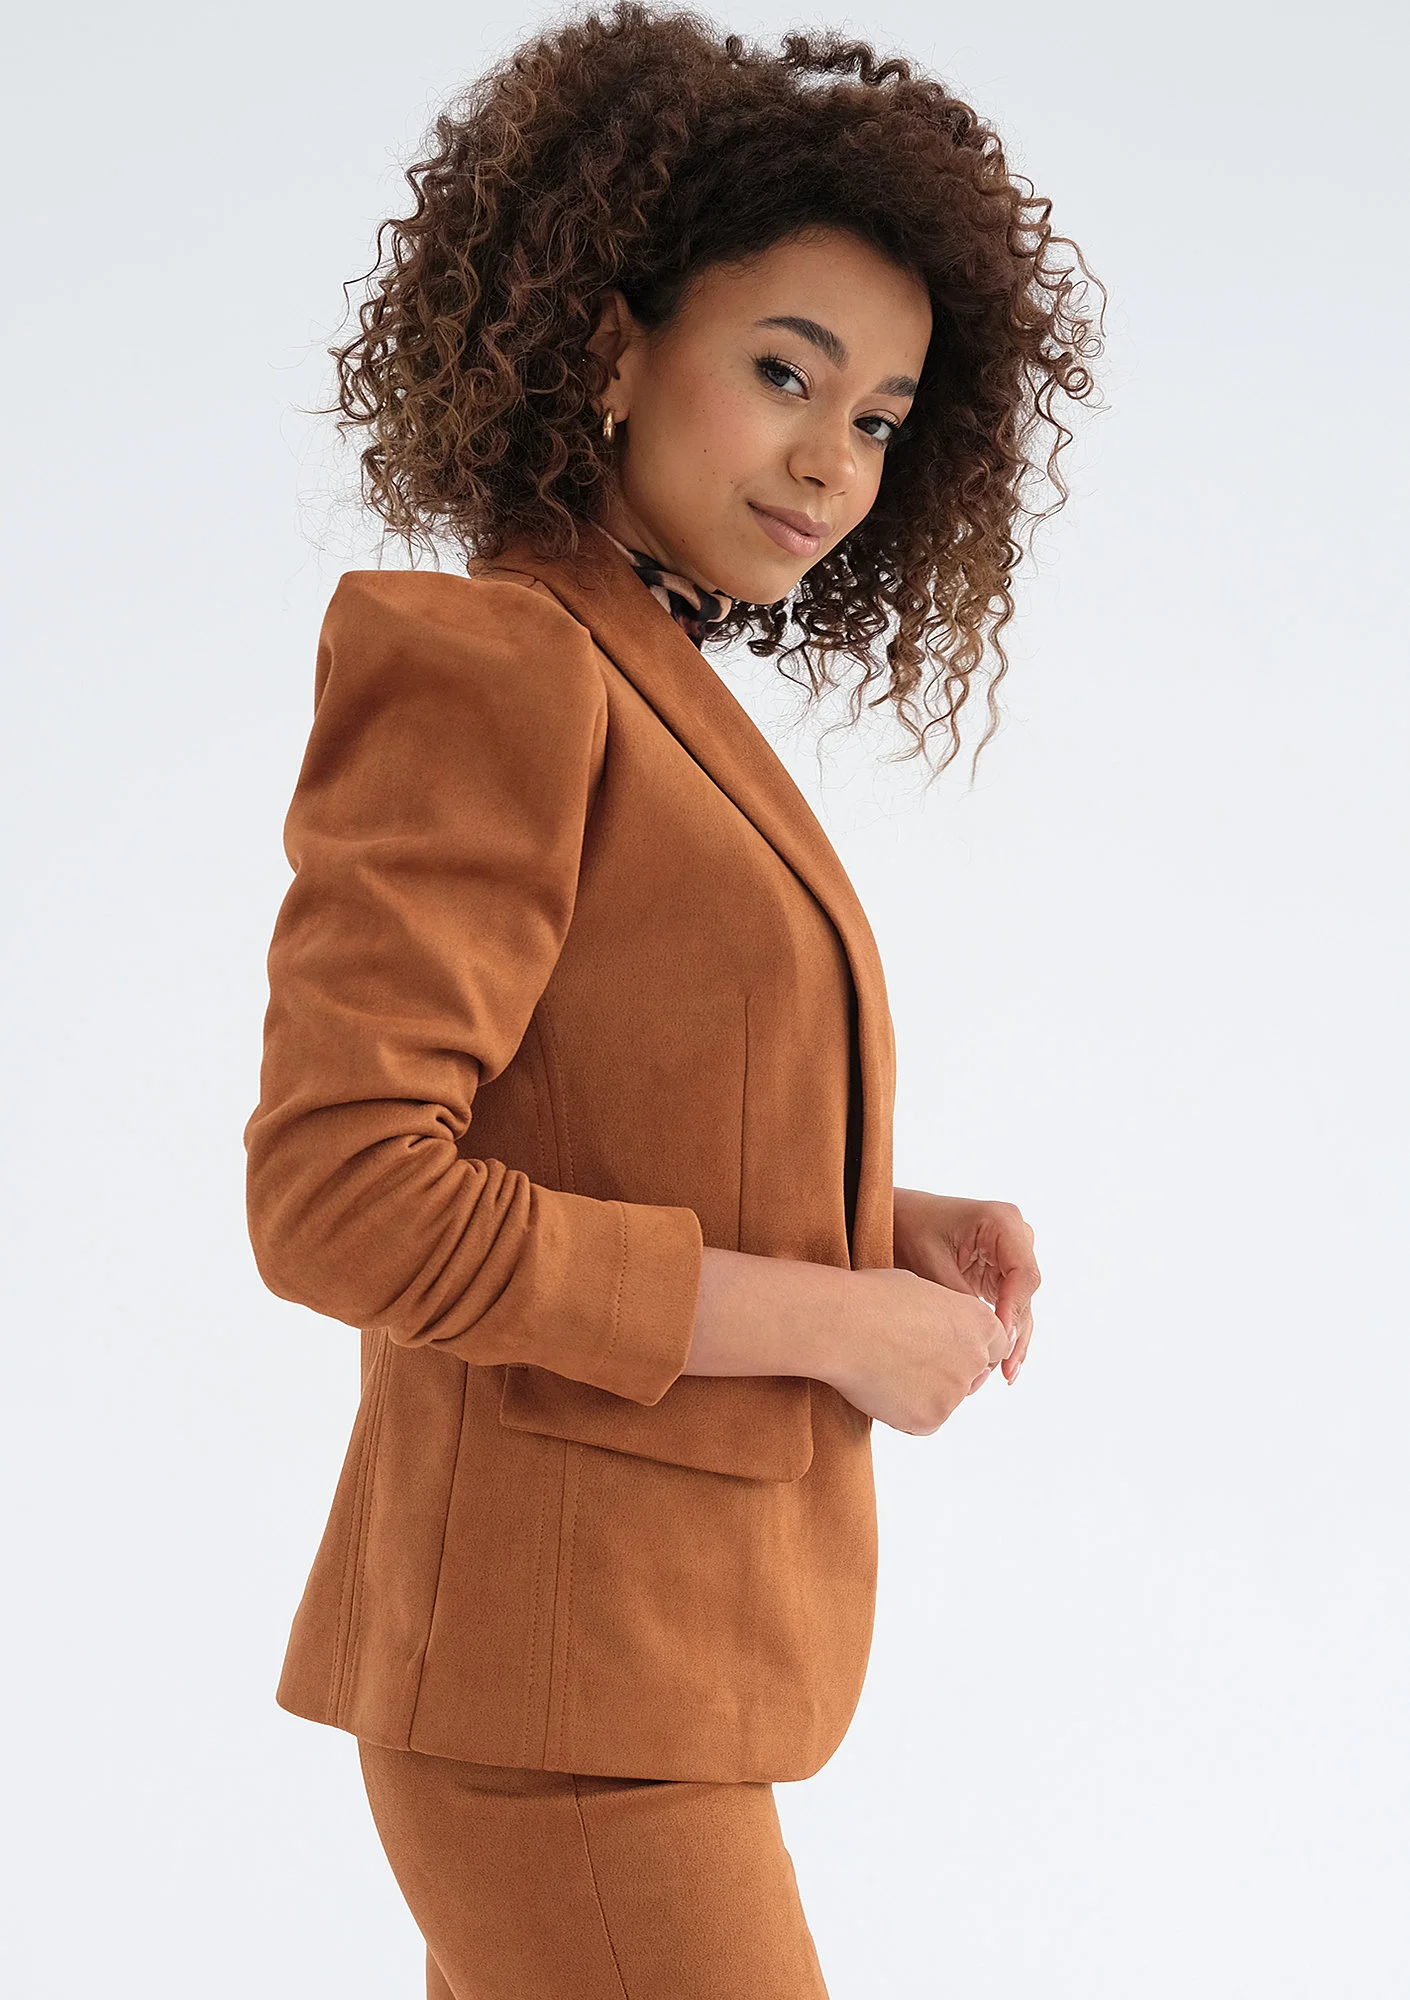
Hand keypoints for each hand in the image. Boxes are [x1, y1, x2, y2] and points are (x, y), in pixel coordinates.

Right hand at [822, 1267, 1012, 1434]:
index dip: (970, 1348)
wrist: (841, 1325)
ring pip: (944, 1400)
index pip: (995, 1346)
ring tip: (884, 1369)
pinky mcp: (930, 1419)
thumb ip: (944, 1316)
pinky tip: (879, 1388)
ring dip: (923, 1393)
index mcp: (980, 1323)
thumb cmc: (872, 1299)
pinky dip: (903, 1412)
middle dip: (949, 1374)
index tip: (949, 1349)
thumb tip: (937, 1330)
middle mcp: (975, 1359)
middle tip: (911, 1362)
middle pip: (971, 1377)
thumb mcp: (921, 1290)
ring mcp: (954, 1393)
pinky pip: (922, 1421)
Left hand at [891, 1188, 1040, 1387]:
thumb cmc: (910, 1229)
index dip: (1014, 1310)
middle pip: (1026, 1291)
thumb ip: (961, 1299)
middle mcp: (1015, 1237)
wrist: (897, 1218)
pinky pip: (1009, 1304)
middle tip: (1005, 1369)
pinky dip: (1005, 1331)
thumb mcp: (933, 1265)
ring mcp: (1010, 1255)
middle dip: (1016, 1330)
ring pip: (1021, 1303)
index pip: (1023, 1274)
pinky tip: (1003, 1364)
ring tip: (1007, 1375)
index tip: (999, 1340)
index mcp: (1003, 1222)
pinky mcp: (1000, 1272)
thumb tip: (985, 1339)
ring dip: (1015, 1338)